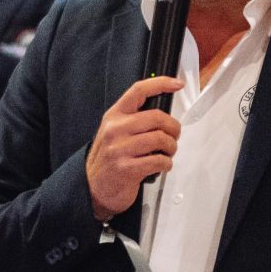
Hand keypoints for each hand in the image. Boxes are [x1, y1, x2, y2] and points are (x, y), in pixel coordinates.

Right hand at [86, 76, 183, 219]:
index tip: (176, 84)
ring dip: (171, 147)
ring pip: (161, 139)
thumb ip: (134, 119)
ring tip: (167, 152)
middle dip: (173, 128)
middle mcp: (115, 129)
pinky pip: (159, 161)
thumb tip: (163, 114)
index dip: (160, 84)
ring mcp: (120, 149)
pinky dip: (166, 164)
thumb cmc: (109, 159)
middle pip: (157, 117)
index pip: (138, 91)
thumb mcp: (115, 132)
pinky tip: (161, 165)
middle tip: (174, 135)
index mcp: (114, 116)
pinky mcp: (127, 168)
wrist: (93, 187)